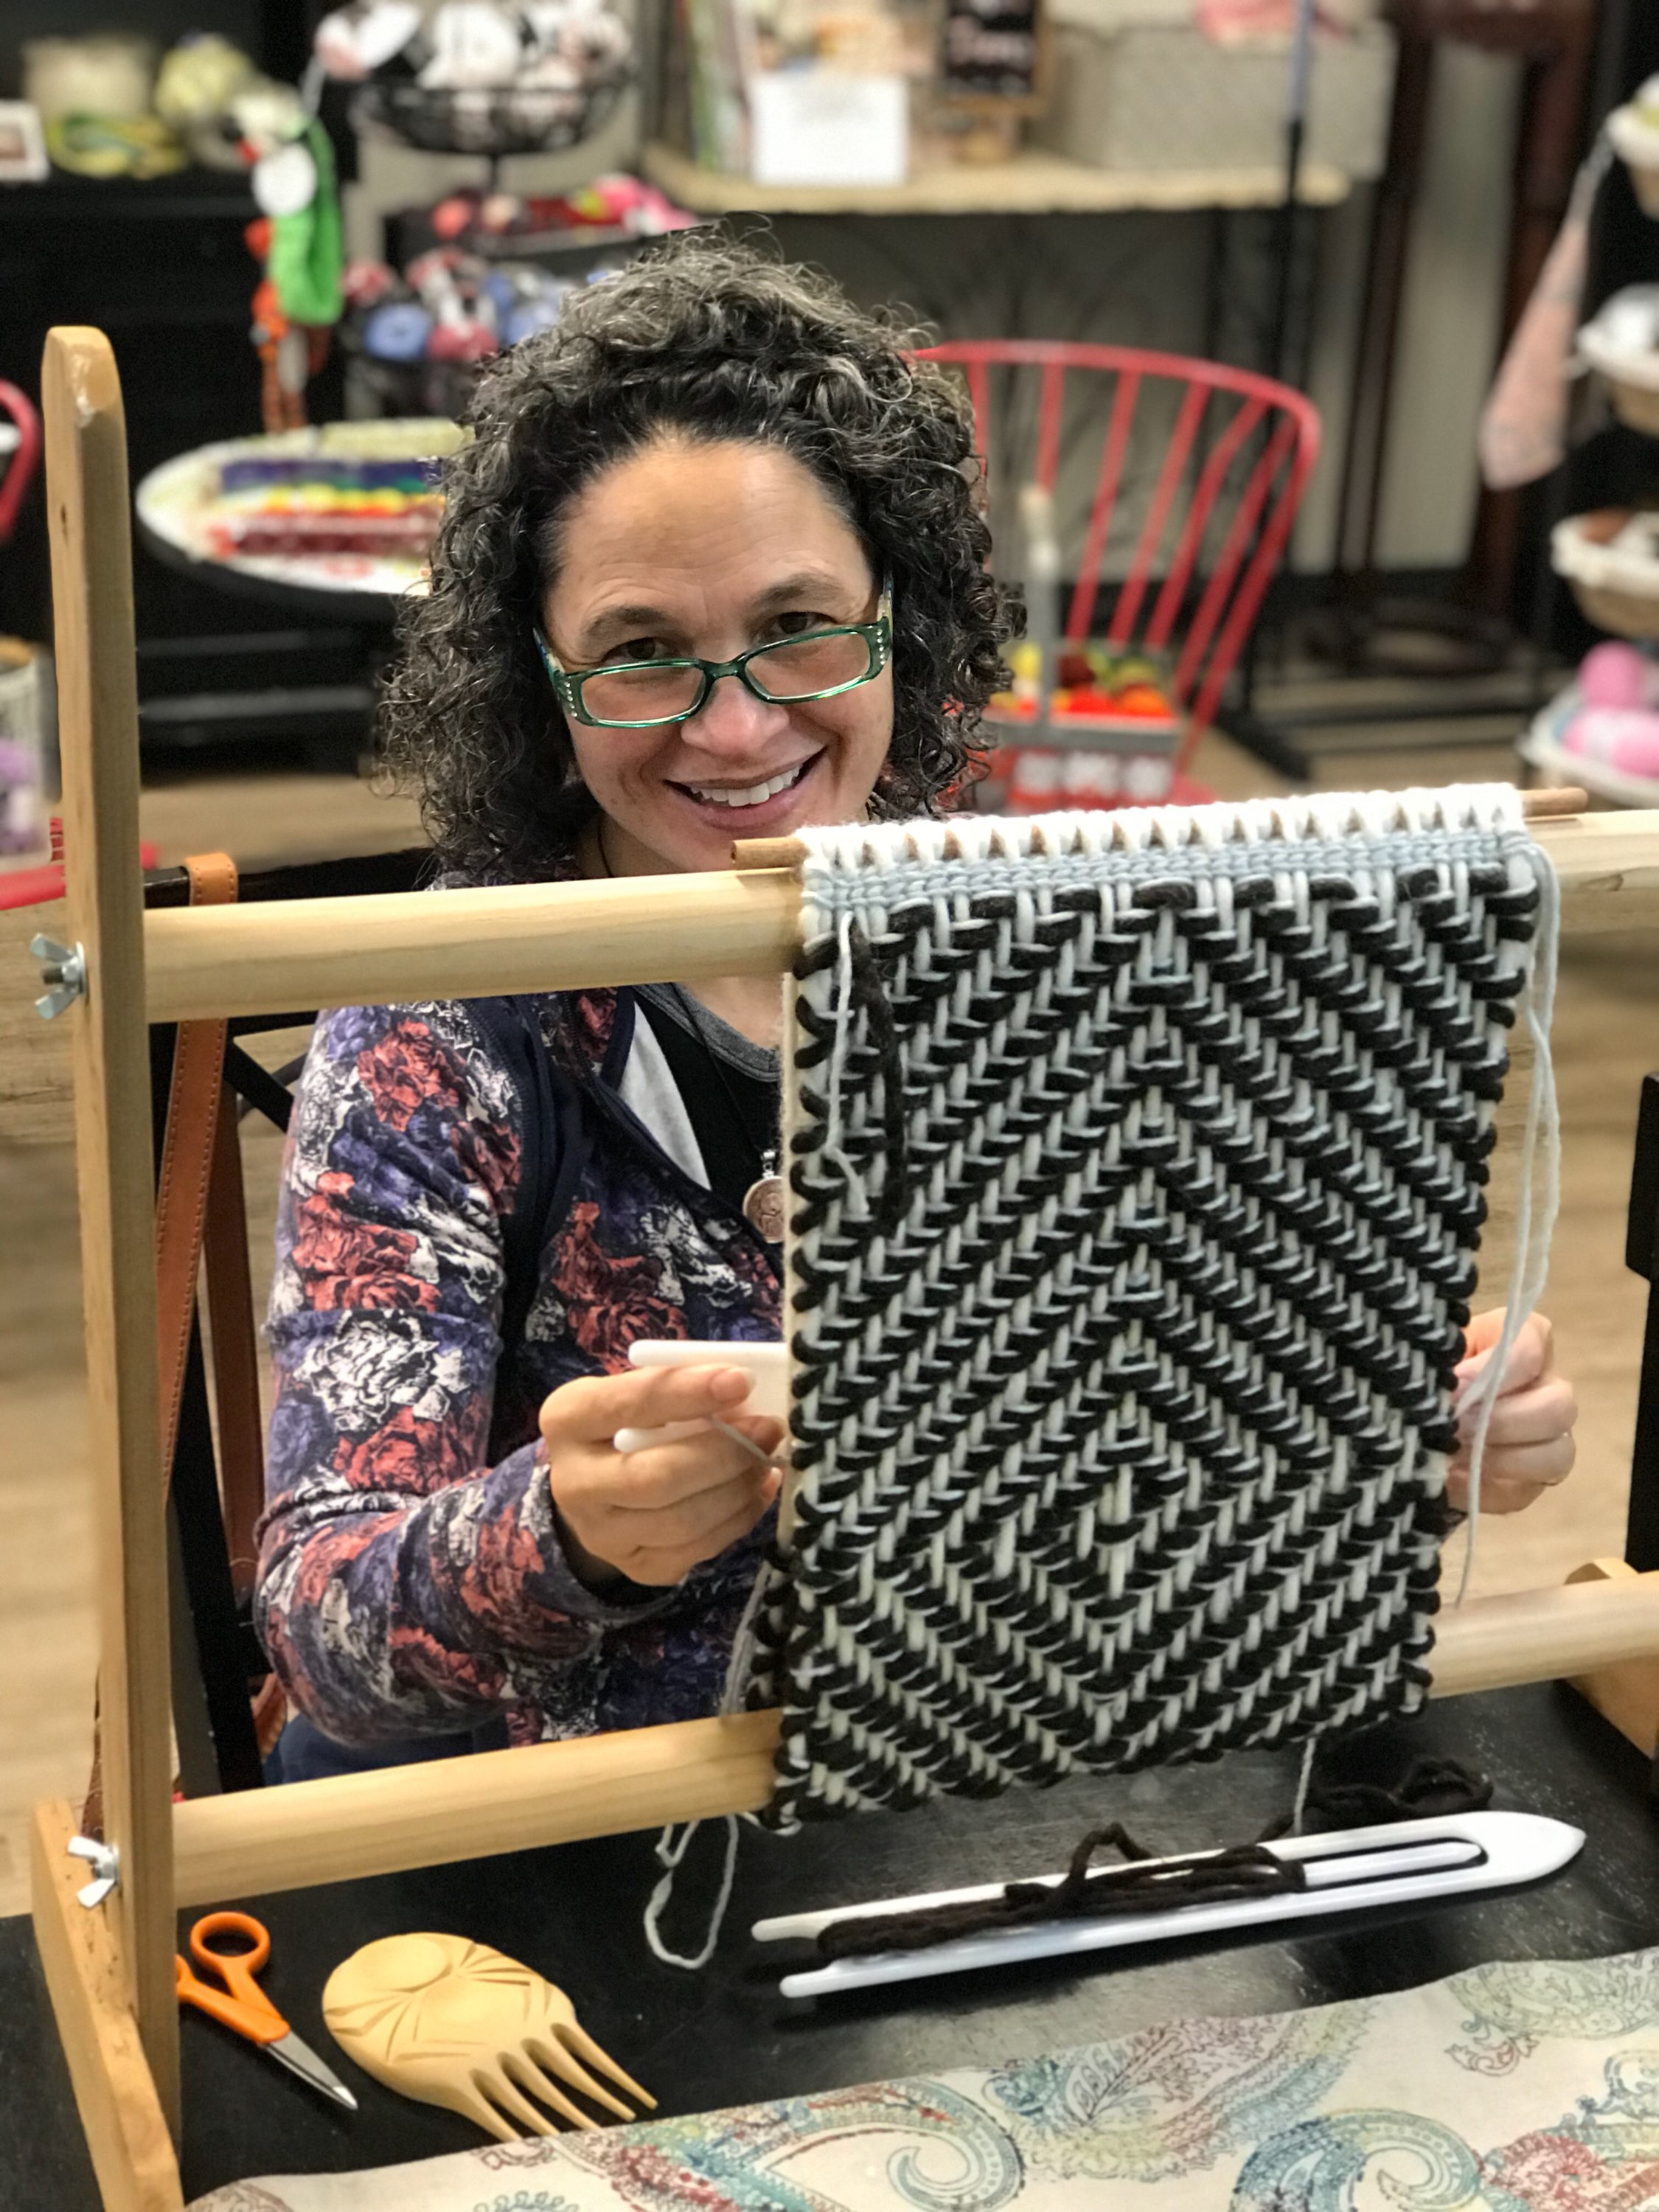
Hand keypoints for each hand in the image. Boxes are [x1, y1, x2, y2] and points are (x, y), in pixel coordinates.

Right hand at [540, 1364, 783, 1588]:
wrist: (596, 1487)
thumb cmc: (627, 1425)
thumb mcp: (635, 1392)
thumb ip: (678, 1388)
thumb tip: (745, 1394)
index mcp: (569, 1419)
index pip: (630, 1404)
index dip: (689, 1392)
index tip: (741, 1381)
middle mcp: (574, 1484)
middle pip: (657, 1477)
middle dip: (725, 1453)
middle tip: (768, 1429)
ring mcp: (602, 1535)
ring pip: (683, 1521)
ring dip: (738, 1488)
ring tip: (765, 1458)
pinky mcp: (638, 1567)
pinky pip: (699, 1549)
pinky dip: (741, 1517)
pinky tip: (757, 1488)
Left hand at [1446, 1309, 1576, 1515]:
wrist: (1416, 1413)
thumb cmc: (1428, 1370)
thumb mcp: (1433, 1354)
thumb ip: (1444, 1362)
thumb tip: (1449, 1390)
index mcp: (1524, 1343)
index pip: (1532, 1347)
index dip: (1492, 1371)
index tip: (1452, 1388)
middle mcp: (1548, 1389)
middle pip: (1557, 1406)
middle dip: (1500, 1420)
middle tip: (1454, 1426)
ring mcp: (1549, 1440)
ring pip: (1556, 1454)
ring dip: (1497, 1457)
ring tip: (1452, 1453)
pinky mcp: (1530, 1483)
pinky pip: (1520, 1493)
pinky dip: (1479, 1487)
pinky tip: (1447, 1477)